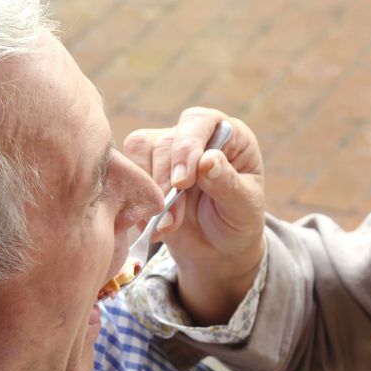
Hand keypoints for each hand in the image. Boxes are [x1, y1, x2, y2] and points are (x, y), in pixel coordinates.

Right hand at [123, 107, 265, 324]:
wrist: (217, 248)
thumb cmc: (238, 221)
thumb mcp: (243, 206)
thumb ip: (227, 183)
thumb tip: (207, 160)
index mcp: (228, 135)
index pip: (199, 121)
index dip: (186, 147)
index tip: (182, 183)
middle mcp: (196, 134)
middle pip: (166, 141)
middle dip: (167, 183)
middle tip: (174, 219)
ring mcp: (169, 150)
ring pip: (141, 151)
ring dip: (150, 192)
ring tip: (166, 225)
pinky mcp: (147, 167)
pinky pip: (127, 169)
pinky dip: (136, 198)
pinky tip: (152, 222)